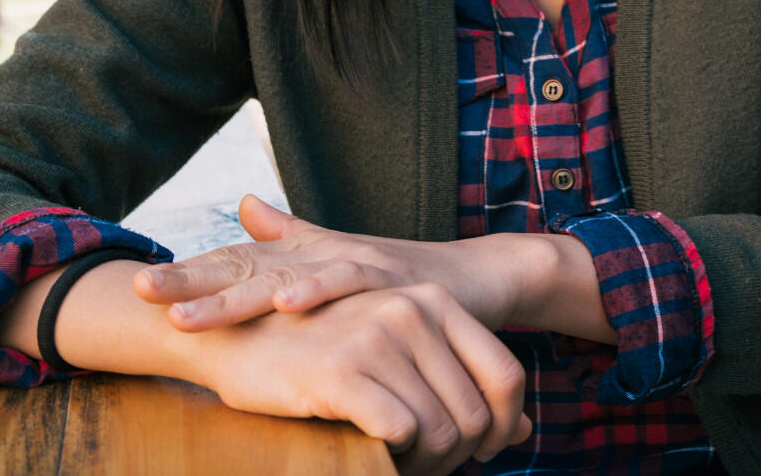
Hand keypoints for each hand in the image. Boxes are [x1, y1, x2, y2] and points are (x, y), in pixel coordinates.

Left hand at [135, 196, 528, 332]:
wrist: (480, 279)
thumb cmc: (404, 279)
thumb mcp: (341, 261)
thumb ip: (292, 235)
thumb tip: (245, 204)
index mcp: (305, 259)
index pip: (235, 266)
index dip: (186, 275)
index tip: (132, 287)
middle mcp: (323, 254)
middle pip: (246, 268)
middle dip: (189, 282)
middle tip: (138, 290)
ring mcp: (356, 262)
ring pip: (283, 279)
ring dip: (232, 299)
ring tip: (184, 316)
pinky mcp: (392, 278)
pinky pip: (348, 283)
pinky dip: (318, 292)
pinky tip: (287, 303)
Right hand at [187, 279, 531, 475]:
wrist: (236, 338)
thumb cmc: (325, 353)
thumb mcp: (402, 353)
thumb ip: (463, 381)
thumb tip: (523, 430)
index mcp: (436, 301)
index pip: (506, 374)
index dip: (504, 425)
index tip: (485, 452)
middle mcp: (413, 310)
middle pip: (476, 412)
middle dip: (459, 455)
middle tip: (428, 467)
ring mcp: (378, 338)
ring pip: (441, 430)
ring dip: (427, 464)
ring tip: (401, 464)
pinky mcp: (341, 372)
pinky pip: (400, 432)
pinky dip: (395, 459)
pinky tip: (376, 456)